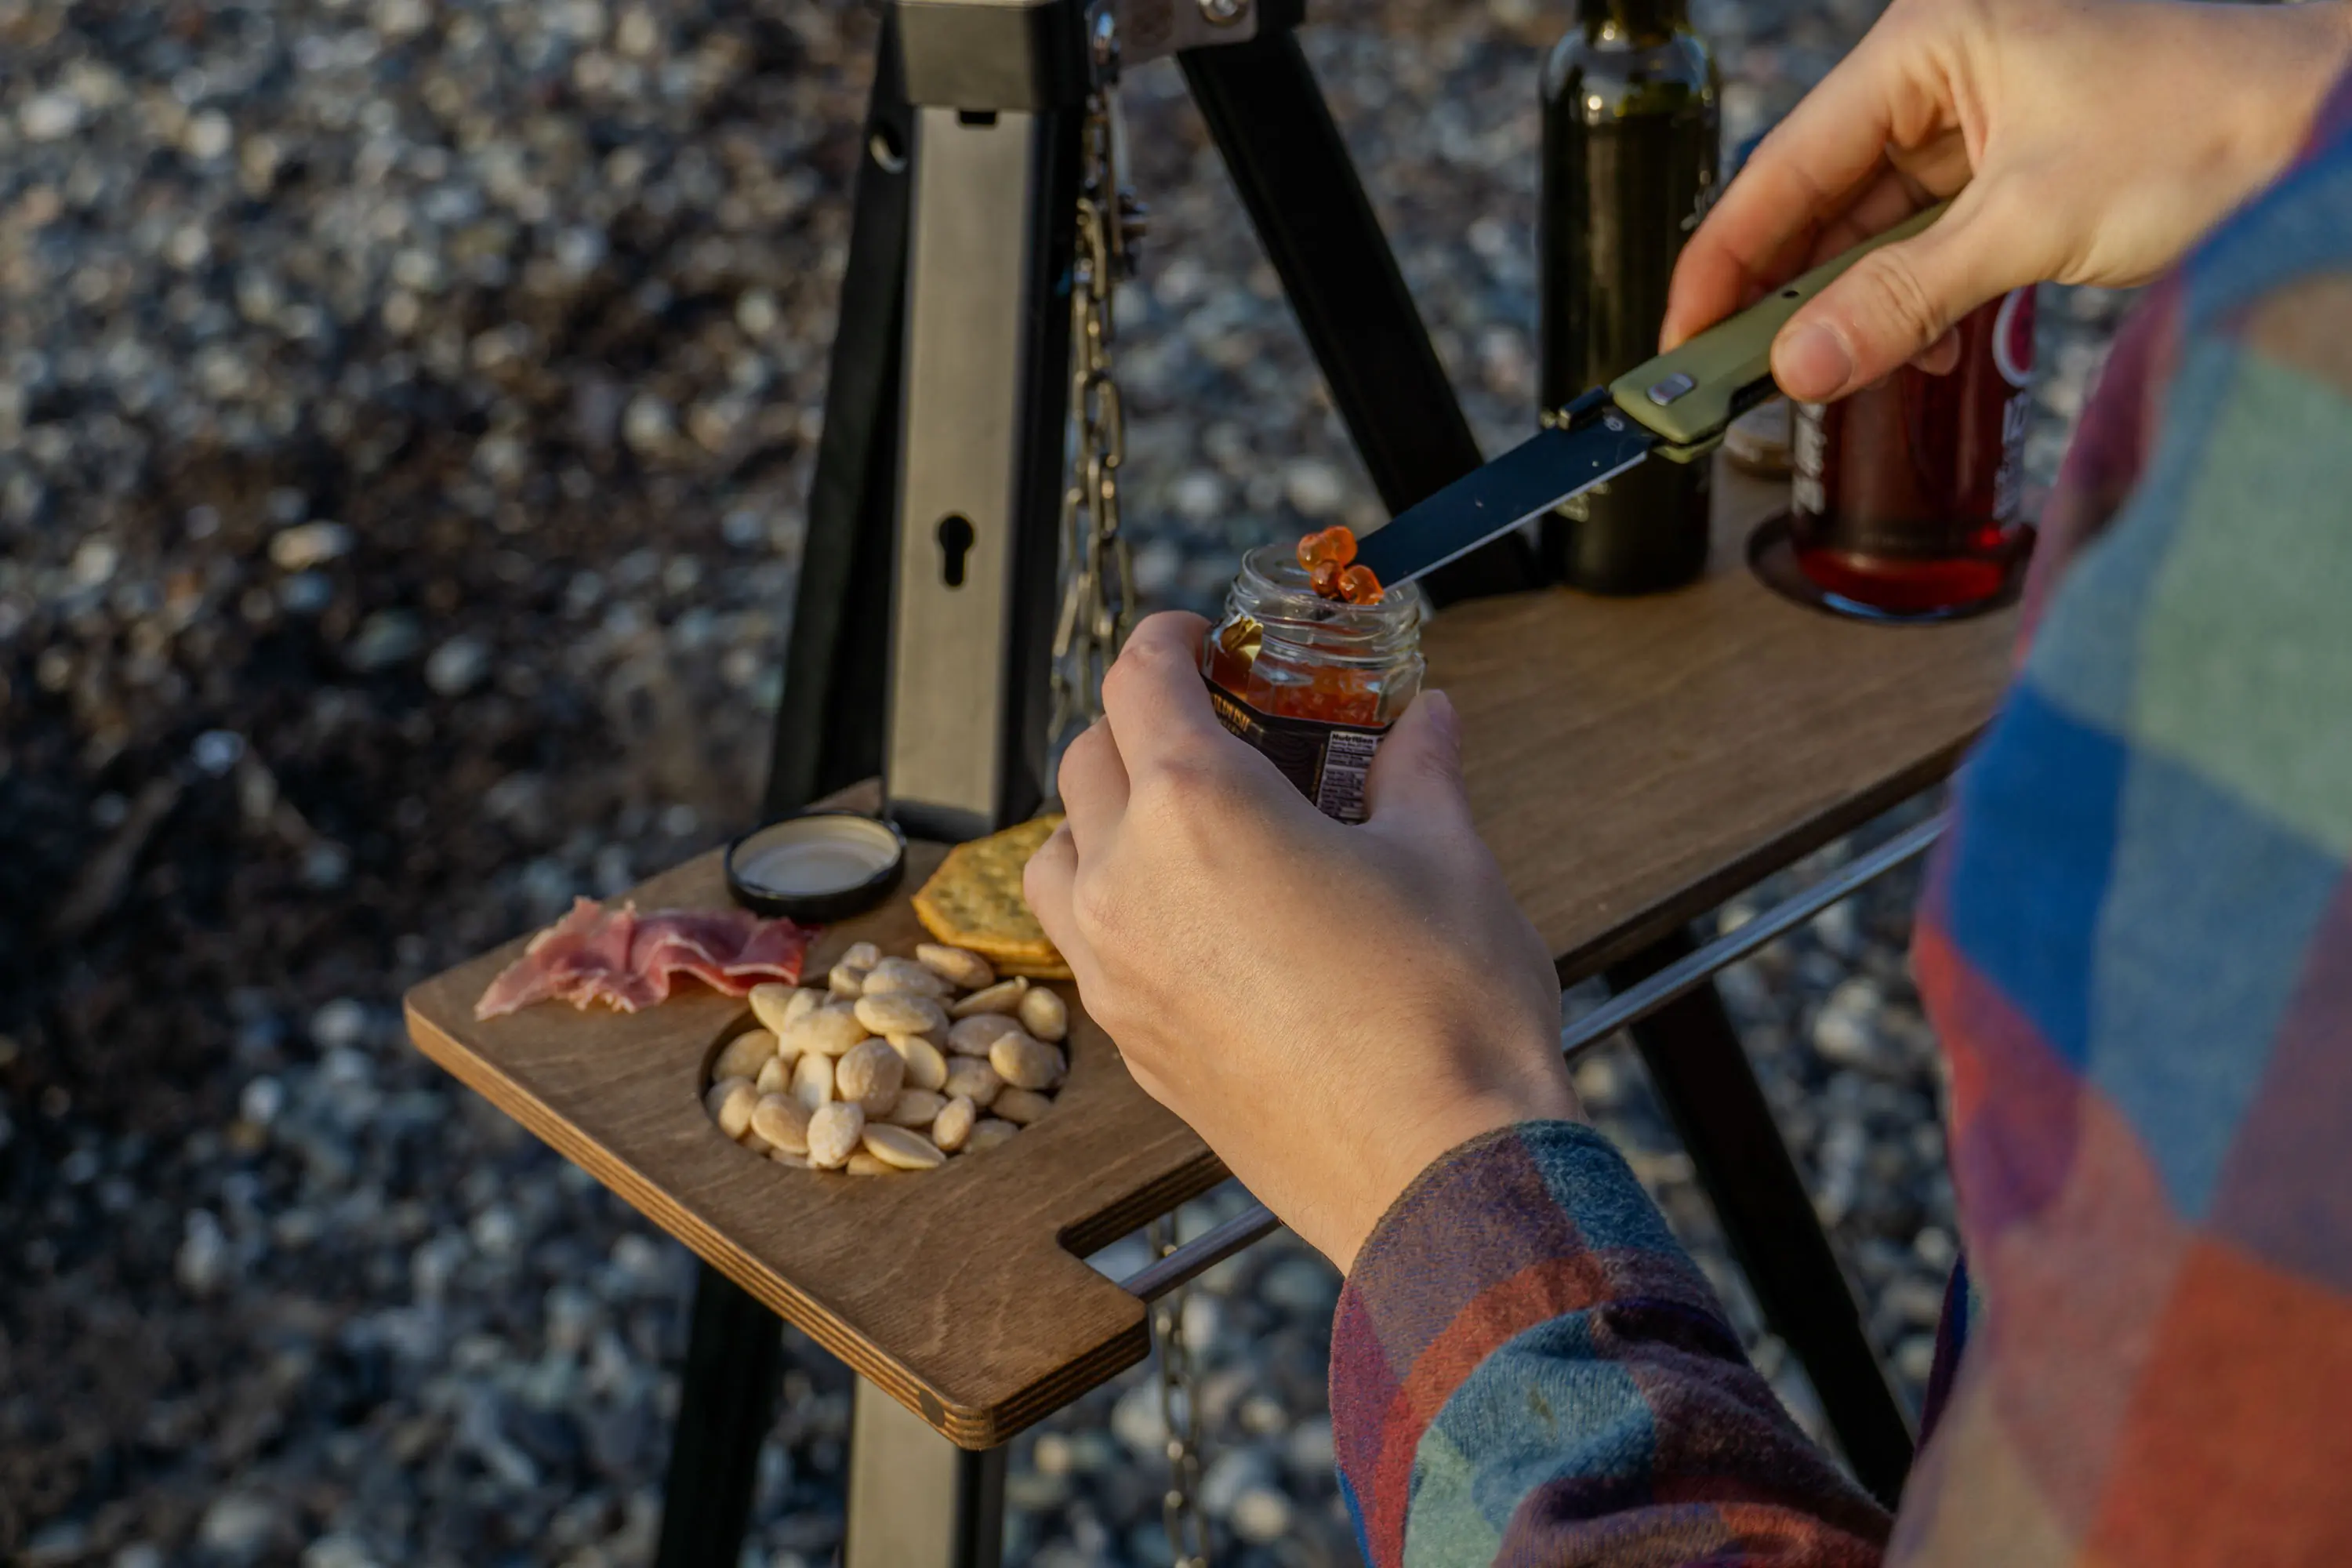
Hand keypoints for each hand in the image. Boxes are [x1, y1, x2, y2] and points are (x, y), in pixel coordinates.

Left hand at [1023, 613, 1579, 1273]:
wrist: (1437, 1174)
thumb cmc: (1445, 1016)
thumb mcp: (1448, 857)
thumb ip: (1418, 769)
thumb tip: (1425, 719)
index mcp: (1196, 808)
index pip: (1138, 679)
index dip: (1171, 639)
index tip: (1203, 640)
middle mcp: (1129, 884)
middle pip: (1086, 759)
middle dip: (1142, 723)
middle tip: (1218, 725)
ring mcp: (1117, 974)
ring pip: (1057, 859)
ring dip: (1103, 819)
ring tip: (1188, 824)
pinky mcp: (1134, 1046)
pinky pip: (1088, 948)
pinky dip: (1117, 908)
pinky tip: (1200, 921)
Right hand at [1662, 0, 2351, 400]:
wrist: (2326, 123)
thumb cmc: (2210, 124)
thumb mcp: (2030, 224)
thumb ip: (1902, 302)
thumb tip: (1800, 368)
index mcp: (1930, 40)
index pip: (1788, 163)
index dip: (1727, 258)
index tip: (1682, 334)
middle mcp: (1945, 67)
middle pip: (1823, 195)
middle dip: (1784, 290)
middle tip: (1731, 373)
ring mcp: (1984, 115)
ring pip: (1876, 224)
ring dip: (1849, 303)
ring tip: (1813, 375)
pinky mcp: (2020, 162)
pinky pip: (1932, 238)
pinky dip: (1910, 298)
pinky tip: (1898, 351)